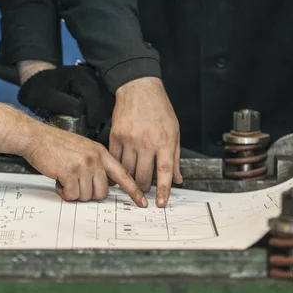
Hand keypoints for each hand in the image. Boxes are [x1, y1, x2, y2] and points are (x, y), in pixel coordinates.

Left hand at [17, 62, 114, 128]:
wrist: (38, 84)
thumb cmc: (39, 90)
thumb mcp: (45, 96)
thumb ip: (60, 103)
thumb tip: (79, 112)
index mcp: (77, 74)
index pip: (92, 91)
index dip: (94, 109)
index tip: (92, 124)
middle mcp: (88, 75)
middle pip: (102, 94)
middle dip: (99, 112)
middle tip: (94, 128)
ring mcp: (92, 80)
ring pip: (105, 97)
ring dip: (101, 112)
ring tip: (93, 126)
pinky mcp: (93, 87)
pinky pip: (102, 99)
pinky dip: (99, 110)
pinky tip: (93, 120)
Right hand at [23, 121, 147, 206]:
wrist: (36, 137)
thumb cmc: (56, 144)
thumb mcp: (83, 148)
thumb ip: (96, 163)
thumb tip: (102, 185)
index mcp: (101, 152)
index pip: (123, 174)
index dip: (133, 190)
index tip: (141, 202)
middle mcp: (95, 159)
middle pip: (102, 192)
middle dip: (88, 194)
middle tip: (76, 184)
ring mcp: (83, 166)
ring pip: (86, 196)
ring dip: (74, 193)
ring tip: (65, 179)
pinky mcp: (70, 173)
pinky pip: (72, 195)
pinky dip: (64, 193)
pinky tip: (59, 181)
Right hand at [111, 77, 181, 206]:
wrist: (139, 89)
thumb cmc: (159, 109)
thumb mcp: (174, 131)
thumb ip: (175, 157)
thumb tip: (177, 179)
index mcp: (164, 141)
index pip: (164, 171)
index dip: (163, 190)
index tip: (160, 203)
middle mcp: (146, 141)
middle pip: (143, 175)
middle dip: (144, 187)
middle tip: (144, 189)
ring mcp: (129, 139)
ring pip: (127, 170)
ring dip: (130, 179)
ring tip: (132, 179)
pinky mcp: (115, 136)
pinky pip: (115, 159)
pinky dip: (117, 168)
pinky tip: (120, 169)